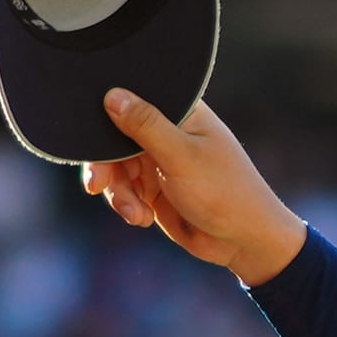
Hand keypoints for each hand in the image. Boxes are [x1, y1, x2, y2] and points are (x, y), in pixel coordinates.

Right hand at [82, 89, 306, 286]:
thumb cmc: (226, 193)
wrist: (244, 242)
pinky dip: (127, 204)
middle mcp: (168, 131)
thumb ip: (147, 126)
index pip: (132, 100)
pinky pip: (123, 190)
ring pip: (115, 167)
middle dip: (105, 165)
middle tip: (98, 186)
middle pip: (114, 137)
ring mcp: (159, 160)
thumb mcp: (183, 157)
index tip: (92, 142)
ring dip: (119, 192)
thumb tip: (112, 94)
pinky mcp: (154, 187)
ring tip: (136, 214)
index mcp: (182, 112)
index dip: (106, 117)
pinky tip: (144, 219)